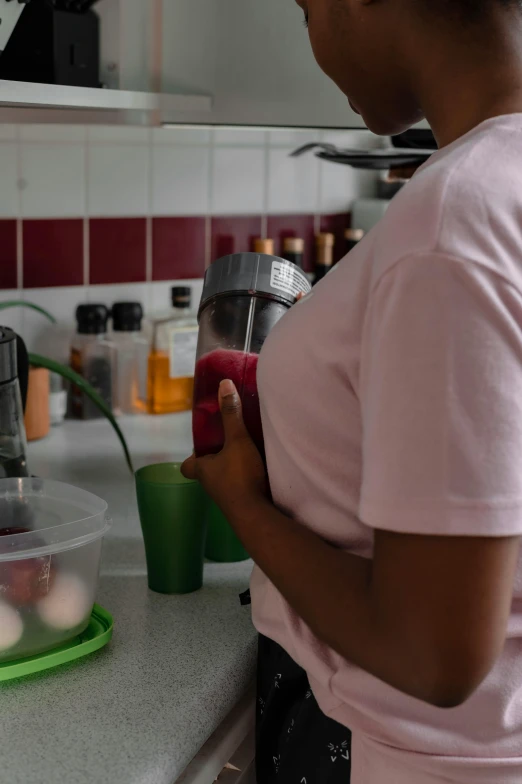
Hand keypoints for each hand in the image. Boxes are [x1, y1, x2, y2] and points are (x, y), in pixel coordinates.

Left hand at [181, 380, 267, 522]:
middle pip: (207, 471)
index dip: (193, 456)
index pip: (187, 465)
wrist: (256, 514)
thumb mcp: (237, 440)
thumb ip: (231, 414)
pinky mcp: (241, 505)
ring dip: (231, 470)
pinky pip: (239, 489)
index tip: (204, 446)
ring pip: (223, 480)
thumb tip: (223, 384)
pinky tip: (258, 473)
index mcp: (202, 470)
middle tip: (229, 445)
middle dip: (215, 460)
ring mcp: (225, 498)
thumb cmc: (240, 476)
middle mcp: (209, 485)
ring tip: (247, 456)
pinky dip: (245, 481)